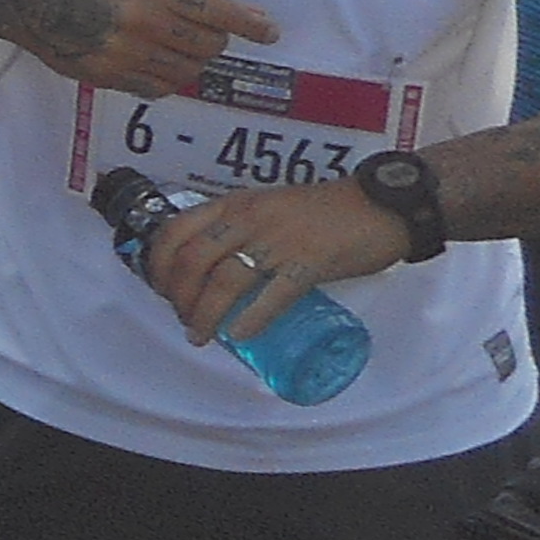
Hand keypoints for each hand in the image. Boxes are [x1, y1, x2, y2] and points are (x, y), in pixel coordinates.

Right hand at [7, 0, 279, 94]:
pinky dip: (165, 79)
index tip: (270, 32)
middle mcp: (139, 20)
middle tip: (197, 36)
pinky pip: (161, 88)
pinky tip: (150, 64)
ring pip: (188, 72)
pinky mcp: (110, 76)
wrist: (33, 4)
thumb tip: (241, 12)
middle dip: (212, 43)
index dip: (247, 22)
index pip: (213, 9)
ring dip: (189, 64)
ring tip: (170, 50)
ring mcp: (124, 51)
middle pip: (208, 45)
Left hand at [141, 174, 404, 340]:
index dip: (159, 264)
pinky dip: (251, 319)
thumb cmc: (324, 210)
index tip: (159, 290)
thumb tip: (211, 268)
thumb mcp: (268, 208)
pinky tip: (239, 335)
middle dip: (178, 296)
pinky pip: (273, 295)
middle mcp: (249, 219)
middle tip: (182, 319)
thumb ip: (239, 228)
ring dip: (206, 313)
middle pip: (193, 260)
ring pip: (225, 280)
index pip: (176, 230)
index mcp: (235, 204)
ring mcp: (279, 241)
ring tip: (200, 335)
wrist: (381, 205)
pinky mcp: (310, 263)